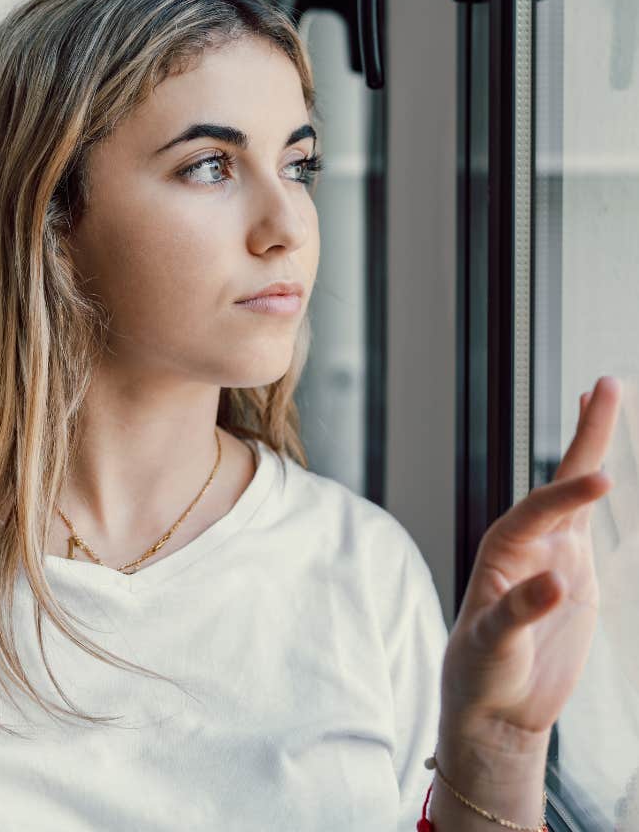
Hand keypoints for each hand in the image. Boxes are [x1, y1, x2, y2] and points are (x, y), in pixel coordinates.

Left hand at [440, 374, 622, 751]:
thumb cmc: (481, 672)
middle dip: (584, 435)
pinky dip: (597, 489)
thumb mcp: (493, 646)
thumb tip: (555, 582)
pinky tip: (605, 465)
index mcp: (502, 551)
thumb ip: (519, 613)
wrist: (495, 705)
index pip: (538, 510)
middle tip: (607, 385)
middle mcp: (528, 542)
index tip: (603, 480)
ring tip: (604, 399)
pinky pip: (590, 521)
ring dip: (591, 448)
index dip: (568, 494)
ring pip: (577, 492)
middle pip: (559, 480)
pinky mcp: (575, 572)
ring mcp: (554, 552)